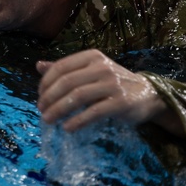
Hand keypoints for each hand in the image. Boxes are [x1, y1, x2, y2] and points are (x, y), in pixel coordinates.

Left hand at [36, 49, 181, 134]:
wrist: (148, 94)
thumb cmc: (114, 83)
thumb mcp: (91, 70)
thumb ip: (66, 68)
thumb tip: (38, 65)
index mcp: (92, 57)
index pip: (62, 67)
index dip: (46, 83)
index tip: (40, 96)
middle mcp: (102, 67)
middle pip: (67, 82)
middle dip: (49, 98)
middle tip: (41, 111)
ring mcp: (112, 84)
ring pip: (77, 96)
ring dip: (58, 110)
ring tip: (48, 120)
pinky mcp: (120, 102)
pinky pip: (93, 112)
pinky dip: (77, 121)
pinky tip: (67, 128)